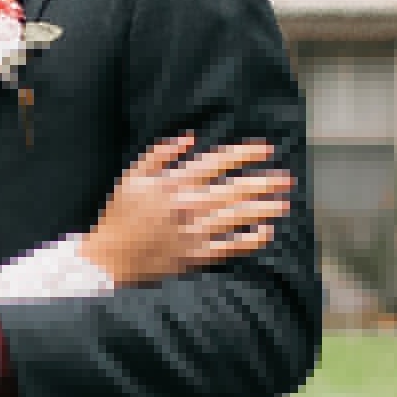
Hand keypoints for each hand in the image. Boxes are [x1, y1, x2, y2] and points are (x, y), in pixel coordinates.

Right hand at [80, 134, 290, 288]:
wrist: (108, 259)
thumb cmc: (119, 215)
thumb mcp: (131, 176)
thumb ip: (160, 154)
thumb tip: (190, 137)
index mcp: (174, 182)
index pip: (218, 162)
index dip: (245, 155)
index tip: (267, 150)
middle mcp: (188, 205)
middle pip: (235, 190)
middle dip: (264, 182)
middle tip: (288, 178)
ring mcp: (194, 232)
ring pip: (237, 217)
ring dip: (263, 209)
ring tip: (284, 203)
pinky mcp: (195, 255)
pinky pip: (229, 247)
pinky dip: (249, 240)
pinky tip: (266, 232)